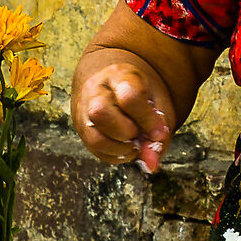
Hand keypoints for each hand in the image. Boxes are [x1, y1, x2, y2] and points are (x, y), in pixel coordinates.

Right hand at [73, 57, 176, 171]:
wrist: (114, 84)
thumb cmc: (141, 94)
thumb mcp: (157, 102)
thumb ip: (159, 132)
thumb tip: (151, 165)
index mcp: (119, 75)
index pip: (129, 96)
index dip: (147, 119)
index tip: (159, 132)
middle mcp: (95, 91)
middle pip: (101, 113)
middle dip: (126, 132)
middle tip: (139, 133)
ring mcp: (83, 111)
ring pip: (94, 137)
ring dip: (120, 149)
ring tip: (134, 144)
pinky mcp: (81, 128)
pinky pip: (94, 150)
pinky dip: (114, 156)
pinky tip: (125, 148)